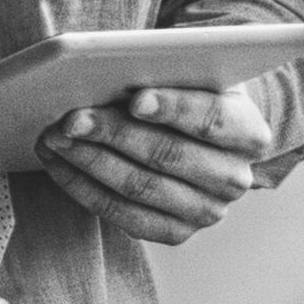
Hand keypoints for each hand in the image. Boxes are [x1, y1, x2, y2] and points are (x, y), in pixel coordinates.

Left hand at [37, 79, 280, 248]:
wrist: (203, 137)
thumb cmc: (191, 93)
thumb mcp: (195, 75)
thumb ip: (170, 71)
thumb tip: (111, 70)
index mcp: (249, 133)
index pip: (212, 120)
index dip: (173, 109)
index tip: (135, 99)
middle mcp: (234, 179)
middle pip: (167, 156)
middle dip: (113, 134)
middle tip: (70, 118)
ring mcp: (205, 212)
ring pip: (138, 187)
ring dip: (88, 161)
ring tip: (53, 137)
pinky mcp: (175, 233)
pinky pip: (120, 213)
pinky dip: (82, 186)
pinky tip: (58, 163)